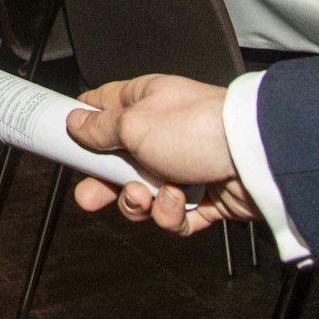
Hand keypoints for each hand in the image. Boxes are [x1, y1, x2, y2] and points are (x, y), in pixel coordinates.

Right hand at [66, 75, 261, 236]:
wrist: (254, 159)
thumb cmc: (198, 126)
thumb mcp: (133, 123)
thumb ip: (99, 127)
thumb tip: (75, 123)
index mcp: (143, 103)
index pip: (101, 110)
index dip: (81, 127)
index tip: (64, 144)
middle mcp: (161, 133)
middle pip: (117, 163)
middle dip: (104, 184)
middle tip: (91, 195)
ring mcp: (181, 166)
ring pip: (142, 195)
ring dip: (140, 202)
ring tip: (148, 195)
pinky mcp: (202, 198)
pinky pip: (172, 216)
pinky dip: (171, 215)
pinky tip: (179, 202)